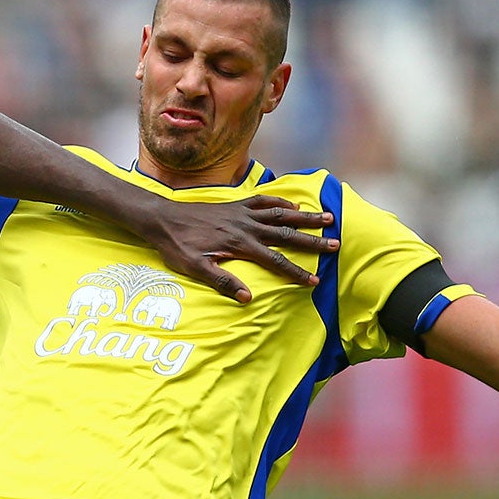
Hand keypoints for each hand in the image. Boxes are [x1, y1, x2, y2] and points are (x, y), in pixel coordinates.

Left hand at [142, 194, 334, 302]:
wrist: (162, 218)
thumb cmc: (177, 247)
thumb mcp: (196, 269)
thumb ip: (222, 282)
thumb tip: (247, 298)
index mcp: (239, 244)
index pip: (275, 261)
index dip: (296, 272)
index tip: (314, 281)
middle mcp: (246, 226)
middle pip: (286, 234)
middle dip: (312, 241)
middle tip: (336, 245)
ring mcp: (241, 213)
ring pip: (281, 214)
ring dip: (306, 217)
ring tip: (328, 218)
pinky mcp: (235, 205)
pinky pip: (263, 200)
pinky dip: (281, 202)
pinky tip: (294, 205)